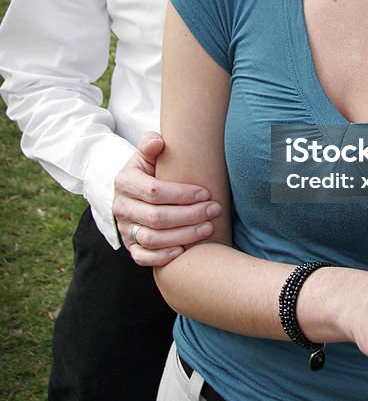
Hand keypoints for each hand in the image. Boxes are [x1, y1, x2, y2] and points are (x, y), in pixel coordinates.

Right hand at [113, 131, 221, 266]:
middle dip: (189, 215)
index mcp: (124, 182)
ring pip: (152, 239)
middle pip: (156, 217)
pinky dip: (162, 257)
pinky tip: (184, 250)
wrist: (136, 189)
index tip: (206, 192)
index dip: (182, 194)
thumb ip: (151, 143)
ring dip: (183, 236)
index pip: (154, 191)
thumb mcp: (148, 153)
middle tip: (214, 210)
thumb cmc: (151, 168)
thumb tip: (157, 142)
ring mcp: (125, 229)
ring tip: (208, 228)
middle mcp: (121, 207)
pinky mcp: (130, 246)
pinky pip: (142, 257)